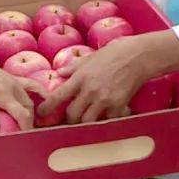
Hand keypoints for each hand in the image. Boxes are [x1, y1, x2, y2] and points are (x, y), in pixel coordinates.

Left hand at [0, 26, 40, 130]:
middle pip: (28, 109)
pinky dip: (39, 92)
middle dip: (28, 123)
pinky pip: (30, 86)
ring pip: (29, 100)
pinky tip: (44, 97)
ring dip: (30, 113)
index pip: (22, 115)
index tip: (23, 139)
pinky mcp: (11, 77)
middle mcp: (12, 88)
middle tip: (21, 134)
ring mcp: (14, 82)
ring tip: (25, 124)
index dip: (25, 128)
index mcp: (4, 94)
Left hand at [37, 30, 178, 123]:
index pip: (58, 96)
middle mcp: (90, 90)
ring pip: (88, 121)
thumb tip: (58, 72)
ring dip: (85, 124)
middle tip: (68, 121)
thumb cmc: (113, 54)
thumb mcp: (90, 58)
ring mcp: (104, 99)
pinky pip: (107, 121)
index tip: (40, 114)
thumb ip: (73, 67)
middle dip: (69, 120)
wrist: (137, 56)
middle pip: (72, 115)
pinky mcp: (118, 105)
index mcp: (80, 77)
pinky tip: (105, 119)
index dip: (47, 107)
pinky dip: (105, 122)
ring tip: (84, 123)